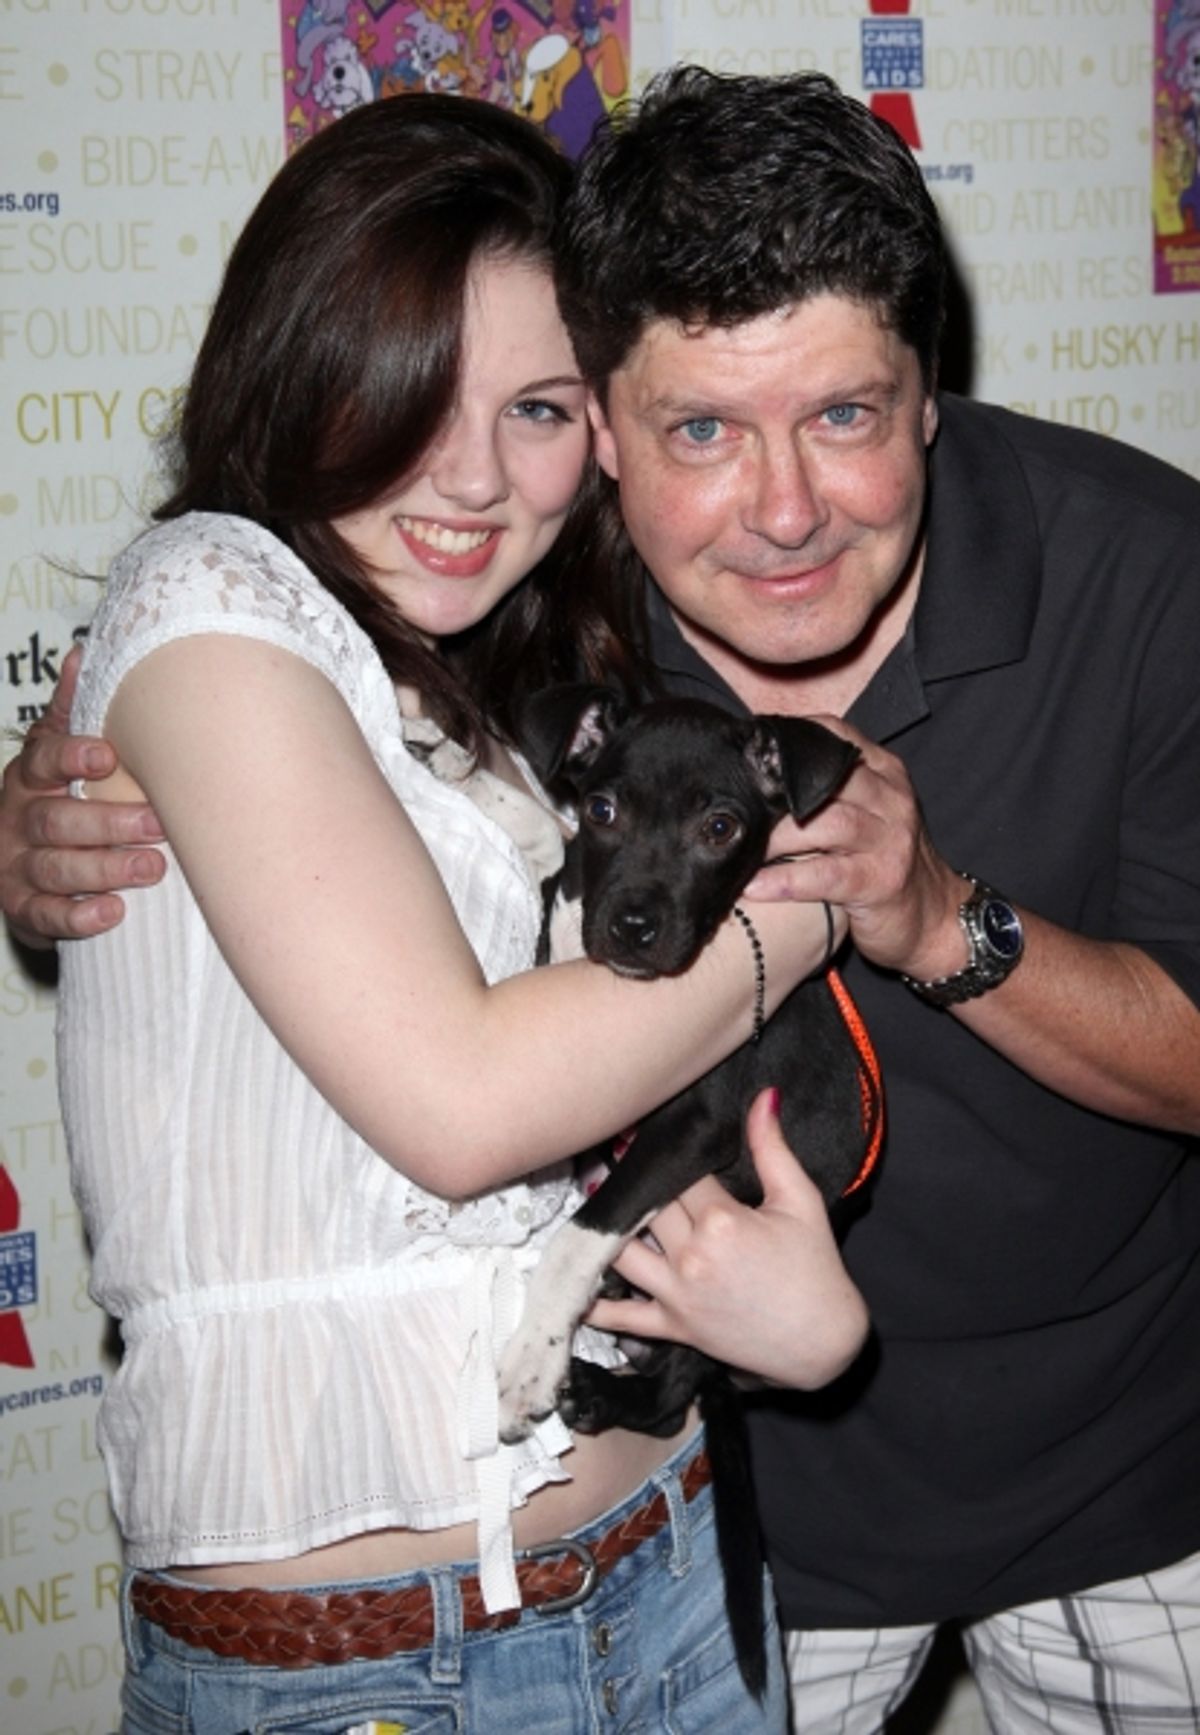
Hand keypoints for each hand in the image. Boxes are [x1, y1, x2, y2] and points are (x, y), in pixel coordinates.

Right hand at [1, 647, 164, 944]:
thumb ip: (70, 713)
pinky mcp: (22, 908)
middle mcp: (17, 819)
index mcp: (28, 777)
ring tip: (151, 868)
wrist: (17, 867)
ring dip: (104, 868)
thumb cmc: (57, 800)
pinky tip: (111, 912)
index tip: (106, 756)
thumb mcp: (56, 755)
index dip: (70, 757)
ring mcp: (15, 866)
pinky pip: (45, 916)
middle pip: (55, 820)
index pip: (41, 760)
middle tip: (158, 824)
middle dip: (107, 823)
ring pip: (55, 867)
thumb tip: (82, 651)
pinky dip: (77, 917)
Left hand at [585, 1088, 868, 1389]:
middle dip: (626, 1175)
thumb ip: (773, 1148)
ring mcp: (677, 1295)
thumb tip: (764, 1096)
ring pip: (621, 1251)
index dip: (660, 1147)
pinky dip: (595, 1306)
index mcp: (722, 1221)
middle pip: (645, 1204)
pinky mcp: (674, 1327)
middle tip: (604, 1147)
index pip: (677, 1172)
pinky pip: (623, 1318)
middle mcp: (692, 1257)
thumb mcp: (801, 1201)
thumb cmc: (816, 1270)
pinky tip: (572, 1286)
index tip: (636, 1124)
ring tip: (590, 1194)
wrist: (823, 1345)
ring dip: (602, 1225)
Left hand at [740, 716, 967, 982]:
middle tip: (727, 807)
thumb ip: (828, 788)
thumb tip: (758, 769)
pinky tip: (754, 886)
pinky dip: (784, 880)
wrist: (933, 918)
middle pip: (822, 781)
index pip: (834, 735)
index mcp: (885, 772)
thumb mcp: (866, 813)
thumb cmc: (882, 862)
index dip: (787, 740)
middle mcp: (891, 799)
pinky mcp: (880, 881)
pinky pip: (824, 875)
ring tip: (738, 848)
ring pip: (821, 824)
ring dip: (772, 838)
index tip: (745, 751)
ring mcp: (889, 840)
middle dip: (770, 795)